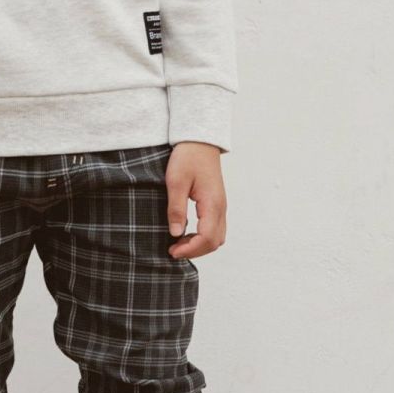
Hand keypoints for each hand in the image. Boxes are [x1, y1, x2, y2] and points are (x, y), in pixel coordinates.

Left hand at [164, 142, 226, 258]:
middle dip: (195, 251)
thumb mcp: (176, 182)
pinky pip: (215, 228)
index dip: (190, 249)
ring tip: (178, 243)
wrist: (199, 141)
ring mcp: (220, 206)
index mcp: (212, 203)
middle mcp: (220, 208)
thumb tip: (176, 233)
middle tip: (173, 250)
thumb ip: (176, 209)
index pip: (207, 238)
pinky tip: (186, 232)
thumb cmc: (187, 158)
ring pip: (217, 237)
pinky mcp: (216, 204)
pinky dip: (202, 237)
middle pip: (215, 242)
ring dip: (199, 245)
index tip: (172, 251)